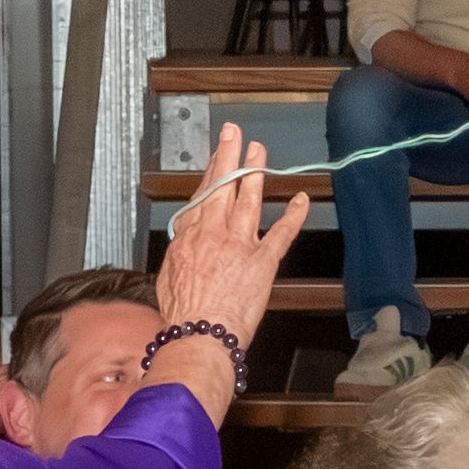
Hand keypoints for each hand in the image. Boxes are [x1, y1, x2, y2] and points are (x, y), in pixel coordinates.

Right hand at [141, 127, 313, 387]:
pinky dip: (292, 214)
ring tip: (259, 151)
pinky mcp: (262, 261)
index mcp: (189, 237)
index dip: (211, 172)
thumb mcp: (168, 277)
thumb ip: (179, 254)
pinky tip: (299, 198)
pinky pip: (281, 233)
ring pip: (248, 199)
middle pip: (222, 187)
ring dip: (254, 172)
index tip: (217, 155)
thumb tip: (183, 245)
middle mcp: (213, 233)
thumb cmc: (183, 315)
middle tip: (235, 134)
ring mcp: (239, 244)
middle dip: (229, 157)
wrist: (199, 334)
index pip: (202, 195)